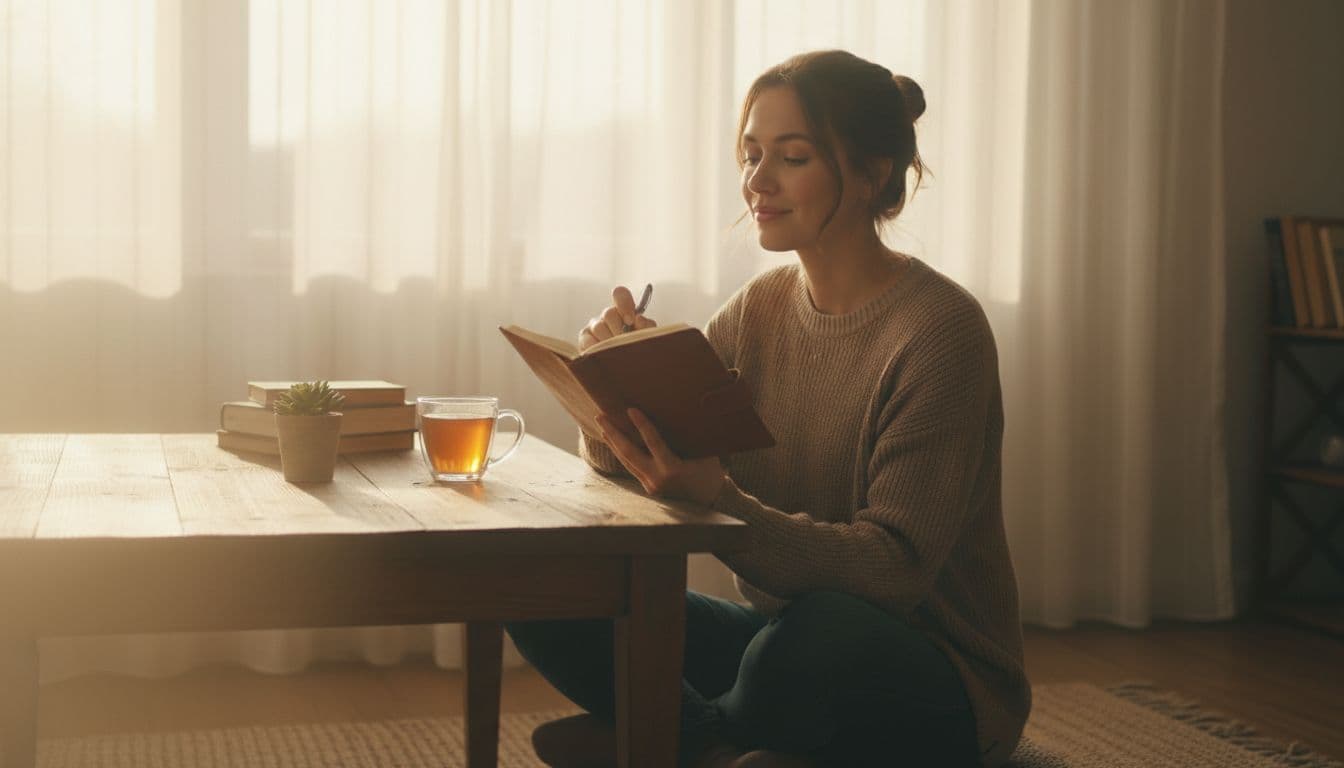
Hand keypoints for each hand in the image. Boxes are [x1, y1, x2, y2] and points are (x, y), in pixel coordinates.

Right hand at [578, 286, 656, 351]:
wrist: (626, 370)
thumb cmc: (638, 349)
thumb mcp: (646, 337)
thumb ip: (646, 326)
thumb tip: (638, 319)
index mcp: (624, 310)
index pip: (620, 294)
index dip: (624, 304)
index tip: (630, 320)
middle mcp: (608, 315)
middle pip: (609, 313)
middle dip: (619, 330)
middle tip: (625, 343)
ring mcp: (594, 326)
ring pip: (599, 327)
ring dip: (609, 341)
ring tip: (617, 352)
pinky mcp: (584, 338)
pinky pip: (588, 340)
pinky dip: (597, 348)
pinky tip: (604, 355)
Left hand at [597, 408, 725, 505]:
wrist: (710, 500)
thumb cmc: (710, 472)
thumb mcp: (702, 453)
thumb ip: (685, 437)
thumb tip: (675, 412)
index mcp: (673, 469)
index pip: (653, 442)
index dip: (641, 424)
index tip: (630, 409)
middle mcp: (657, 478)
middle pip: (629, 453)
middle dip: (613, 433)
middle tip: (600, 416)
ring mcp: (650, 485)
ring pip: (626, 461)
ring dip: (613, 443)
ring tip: (603, 426)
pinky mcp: (648, 488)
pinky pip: (632, 467)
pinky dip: (622, 453)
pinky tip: (615, 443)